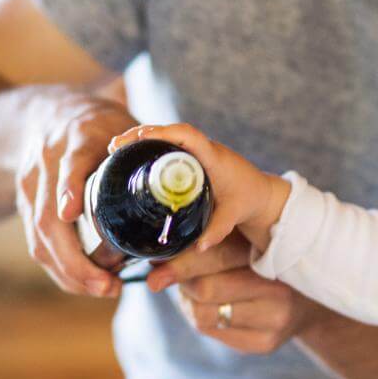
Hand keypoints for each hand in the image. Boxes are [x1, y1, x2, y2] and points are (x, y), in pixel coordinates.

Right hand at [15, 93, 136, 296]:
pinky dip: (60, 268)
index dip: (69, 189)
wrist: (47, 114)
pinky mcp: (25, 204)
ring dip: (69, 271)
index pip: (69, 165)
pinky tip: (84, 283)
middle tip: (108, 285)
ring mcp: (31, 185)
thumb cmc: (100, 124)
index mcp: (76, 139)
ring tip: (104, 289)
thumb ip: (147, 152)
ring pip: (39, 237)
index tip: (72, 214)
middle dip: (75, 259)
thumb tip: (185, 187)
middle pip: (48, 217)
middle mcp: (46, 163)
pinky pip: (37, 243)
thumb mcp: (123, 126)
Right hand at [109, 123, 290, 251]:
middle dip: (141, 135)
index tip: (140, 138)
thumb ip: (217, 230)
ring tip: (115, 150)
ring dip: (142, 138)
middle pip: (169, 131)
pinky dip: (149, 147)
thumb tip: (199, 247)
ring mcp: (197, 151)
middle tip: (115, 146)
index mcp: (213, 156)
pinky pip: (169, 145)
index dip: (163, 133)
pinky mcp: (193, 157)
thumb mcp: (233, 215)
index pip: (187, 135)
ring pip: (166, 136)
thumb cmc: (249, 200)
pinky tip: (130, 157)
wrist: (262, 193)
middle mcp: (204, 148)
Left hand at [147, 232, 324, 354]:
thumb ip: (211, 243)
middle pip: (205, 289)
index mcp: (273, 253)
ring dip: (187, 300)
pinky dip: (200, 315)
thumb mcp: (247, 242)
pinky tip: (208, 304)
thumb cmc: (267, 261)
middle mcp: (278, 290)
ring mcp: (274, 321)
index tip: (154, 263)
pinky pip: (212, 330)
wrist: (309, 299)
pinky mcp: (265, 343)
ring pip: (203, 314)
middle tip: (165, 272)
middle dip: (180, 280)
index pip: (216, 256)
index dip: (180, 261)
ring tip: (191, 287)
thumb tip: (156, 257)